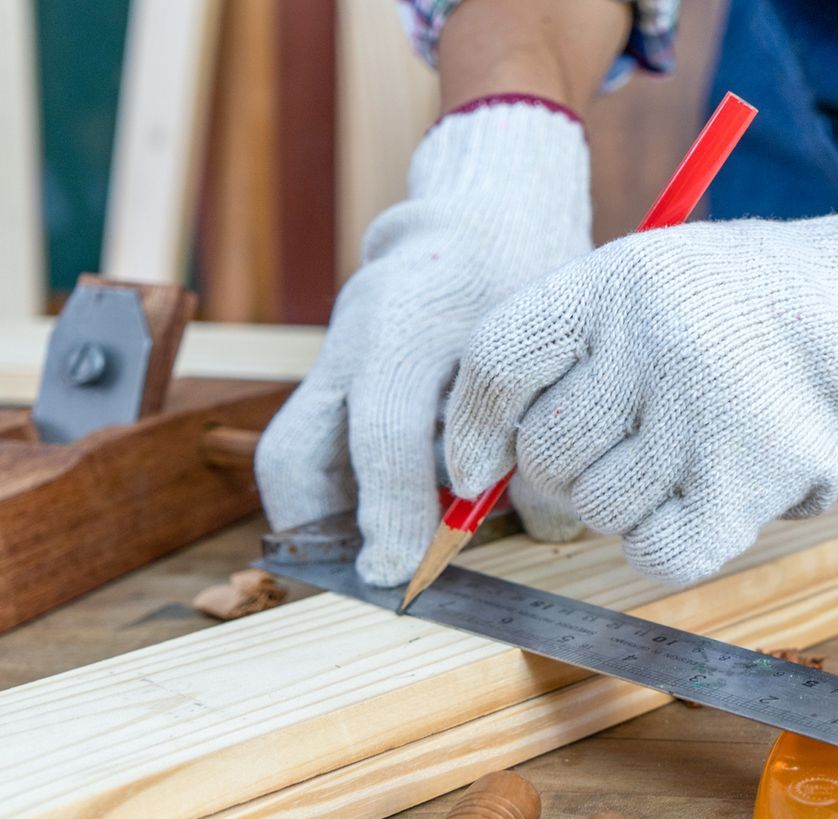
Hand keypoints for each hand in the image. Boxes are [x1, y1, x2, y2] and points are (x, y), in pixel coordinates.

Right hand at [255, 97, 590, 585]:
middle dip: (325, 527)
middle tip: (376, 576)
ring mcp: (331, 360)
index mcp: (412, 315)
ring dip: (326, 520)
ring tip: (383, 555)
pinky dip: (341, 497)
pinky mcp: (327, 380)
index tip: (400, 569)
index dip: (393, 504)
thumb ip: (542, 430)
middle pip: (295, 450)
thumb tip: (544, 527)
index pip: (383, 426)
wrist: (485, 223)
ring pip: (291, 456)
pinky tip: (390, 523)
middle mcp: (352, 338)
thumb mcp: (546, 344)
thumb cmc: (528, 285)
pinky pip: (310, 451)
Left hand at [441, 187, 837, 584]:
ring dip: (627, 505)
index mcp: (617, 278)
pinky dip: (662, 545)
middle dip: (567, 471)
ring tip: (684, 457)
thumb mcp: (637, 293)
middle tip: (624, 448)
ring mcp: (710, 409)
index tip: (473, 472)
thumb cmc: (728, 317)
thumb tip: (463, 480)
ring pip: (600, 509)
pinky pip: (658, 553)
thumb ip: (553, 360)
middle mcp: (659, 336)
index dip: (471, 429)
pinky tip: (695, 506)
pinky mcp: (754, 479)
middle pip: (546, 452)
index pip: (498, 361)